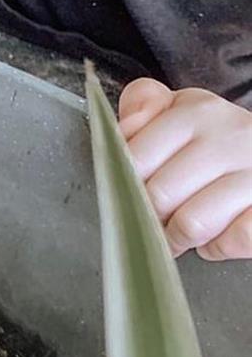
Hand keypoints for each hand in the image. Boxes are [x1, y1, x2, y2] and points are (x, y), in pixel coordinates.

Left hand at [119, 79, 251, 260]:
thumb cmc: (215, 146)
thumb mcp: (178, 116)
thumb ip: (143, 109)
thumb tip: (125, 127)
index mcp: (197, 112)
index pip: (134, 160)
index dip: (125, 187)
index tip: (136, 191)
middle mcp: (230, 136)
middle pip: (158, 197)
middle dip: (151, 217)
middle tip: (161, 216)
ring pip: (190, 224)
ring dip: (181, 237)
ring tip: (187, 228)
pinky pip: (231, 240)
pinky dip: (219, 246)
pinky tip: (221, 231)